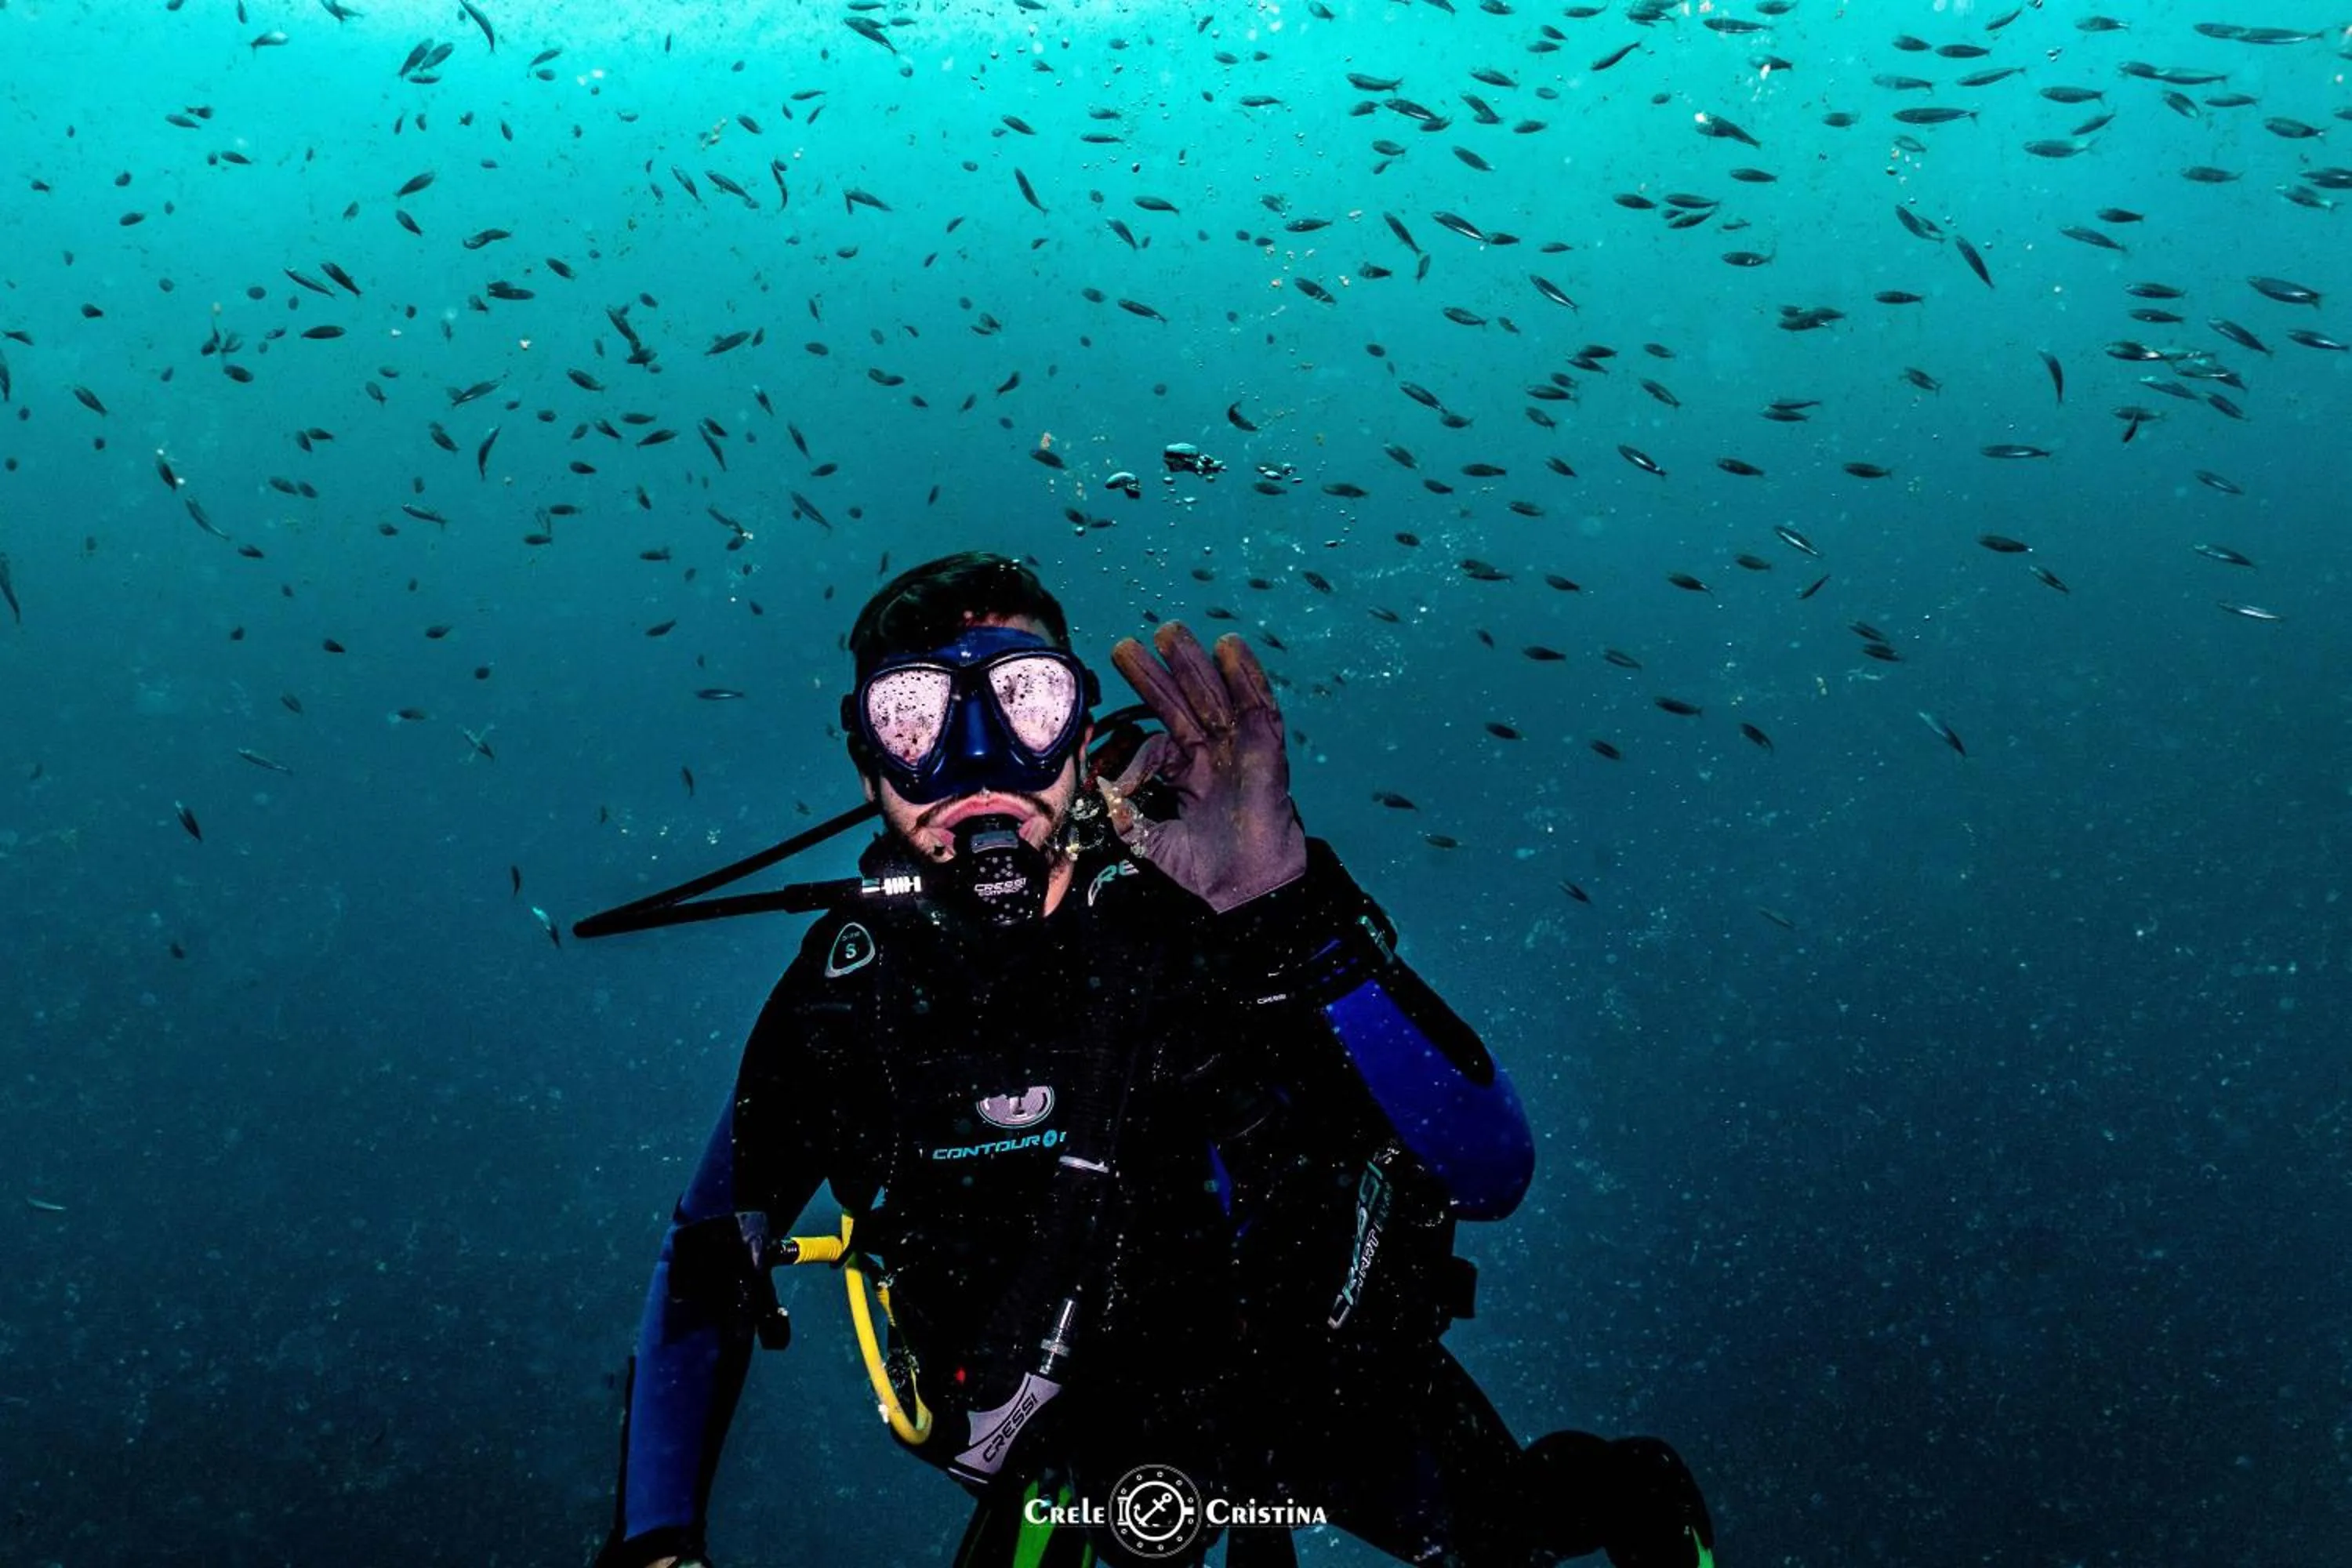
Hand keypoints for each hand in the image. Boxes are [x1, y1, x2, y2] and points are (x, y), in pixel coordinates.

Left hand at [1102, 621, 1306, 912]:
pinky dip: (1247, 676)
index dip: (1136, 755)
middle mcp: (1212, 753)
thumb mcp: (1151, 842)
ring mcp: (1239, 748)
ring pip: (1216, 694)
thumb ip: (1127, 818)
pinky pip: (1258, 707)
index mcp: (1187, 771)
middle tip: (1128, 644)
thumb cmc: (1206, 870)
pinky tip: (1230, 648)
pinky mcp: (1266, 751)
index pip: (1157, 740)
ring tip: (1170, 631)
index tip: (1122, 785)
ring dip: (1195, 662)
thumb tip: (1105, 794)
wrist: (1244, 889)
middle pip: (1182, 701)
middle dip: (1158, 672)